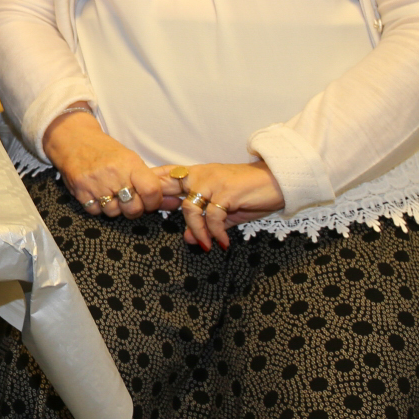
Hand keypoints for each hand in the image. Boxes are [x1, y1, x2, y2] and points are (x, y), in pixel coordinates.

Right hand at [44, 109, 162, 217]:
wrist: (75, 140)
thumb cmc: (107, 151)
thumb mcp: (130, 159)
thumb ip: (150, 182)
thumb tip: (176, 203)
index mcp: (131, 164)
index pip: (151, 192)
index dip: (154, 202)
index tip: (150, 201)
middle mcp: (114, 174)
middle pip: (133, 208)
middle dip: (134, 209)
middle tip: (130, 200)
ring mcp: (96, 184)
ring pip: (114, 212)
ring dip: (115, 208)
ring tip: (111, 194)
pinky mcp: (80, 191)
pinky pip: (95, 211)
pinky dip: (98, 207)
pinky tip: (97, 194)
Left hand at [152, 162, 284, 250]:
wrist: (278, 180)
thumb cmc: (252, 193)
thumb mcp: (226, 211)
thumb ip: (206, 223)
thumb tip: (189, 239)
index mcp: (198, 174)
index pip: (167, 174)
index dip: (151, 183)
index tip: (139, 196)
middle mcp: (201, 175)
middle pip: (167, 186)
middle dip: (156, 202)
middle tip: (151, 216)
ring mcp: (212, 183)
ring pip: (189, 208)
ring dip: (196, 230)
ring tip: (205, 244)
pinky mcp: (226, 193)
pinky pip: (212, 216)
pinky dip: (215, 233)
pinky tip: (222, 243)